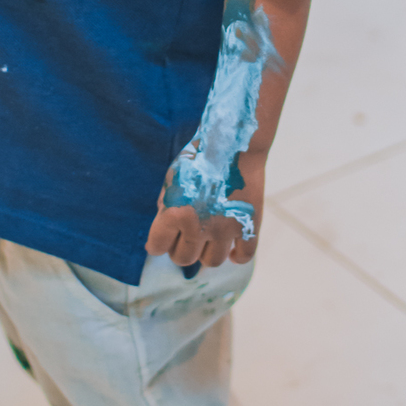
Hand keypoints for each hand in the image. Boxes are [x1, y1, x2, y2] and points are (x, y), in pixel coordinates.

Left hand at [145, 151, 263, 268]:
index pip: (157, 247)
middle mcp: (199, 227)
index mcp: (175, 214)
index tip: (161, 239)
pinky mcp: (248, 226)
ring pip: (211, 262)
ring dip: (205, 253)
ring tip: (207, 239)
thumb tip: (164, 231)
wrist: (232, 144)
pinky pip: (244, 256)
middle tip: (184, 235)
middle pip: (183, 259)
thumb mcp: (171, 180)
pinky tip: (230, 250)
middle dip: (179, 248)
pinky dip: (236, 257)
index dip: (157, 243)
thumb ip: (166, 207)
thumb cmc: (198, 158)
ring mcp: (226, 229)